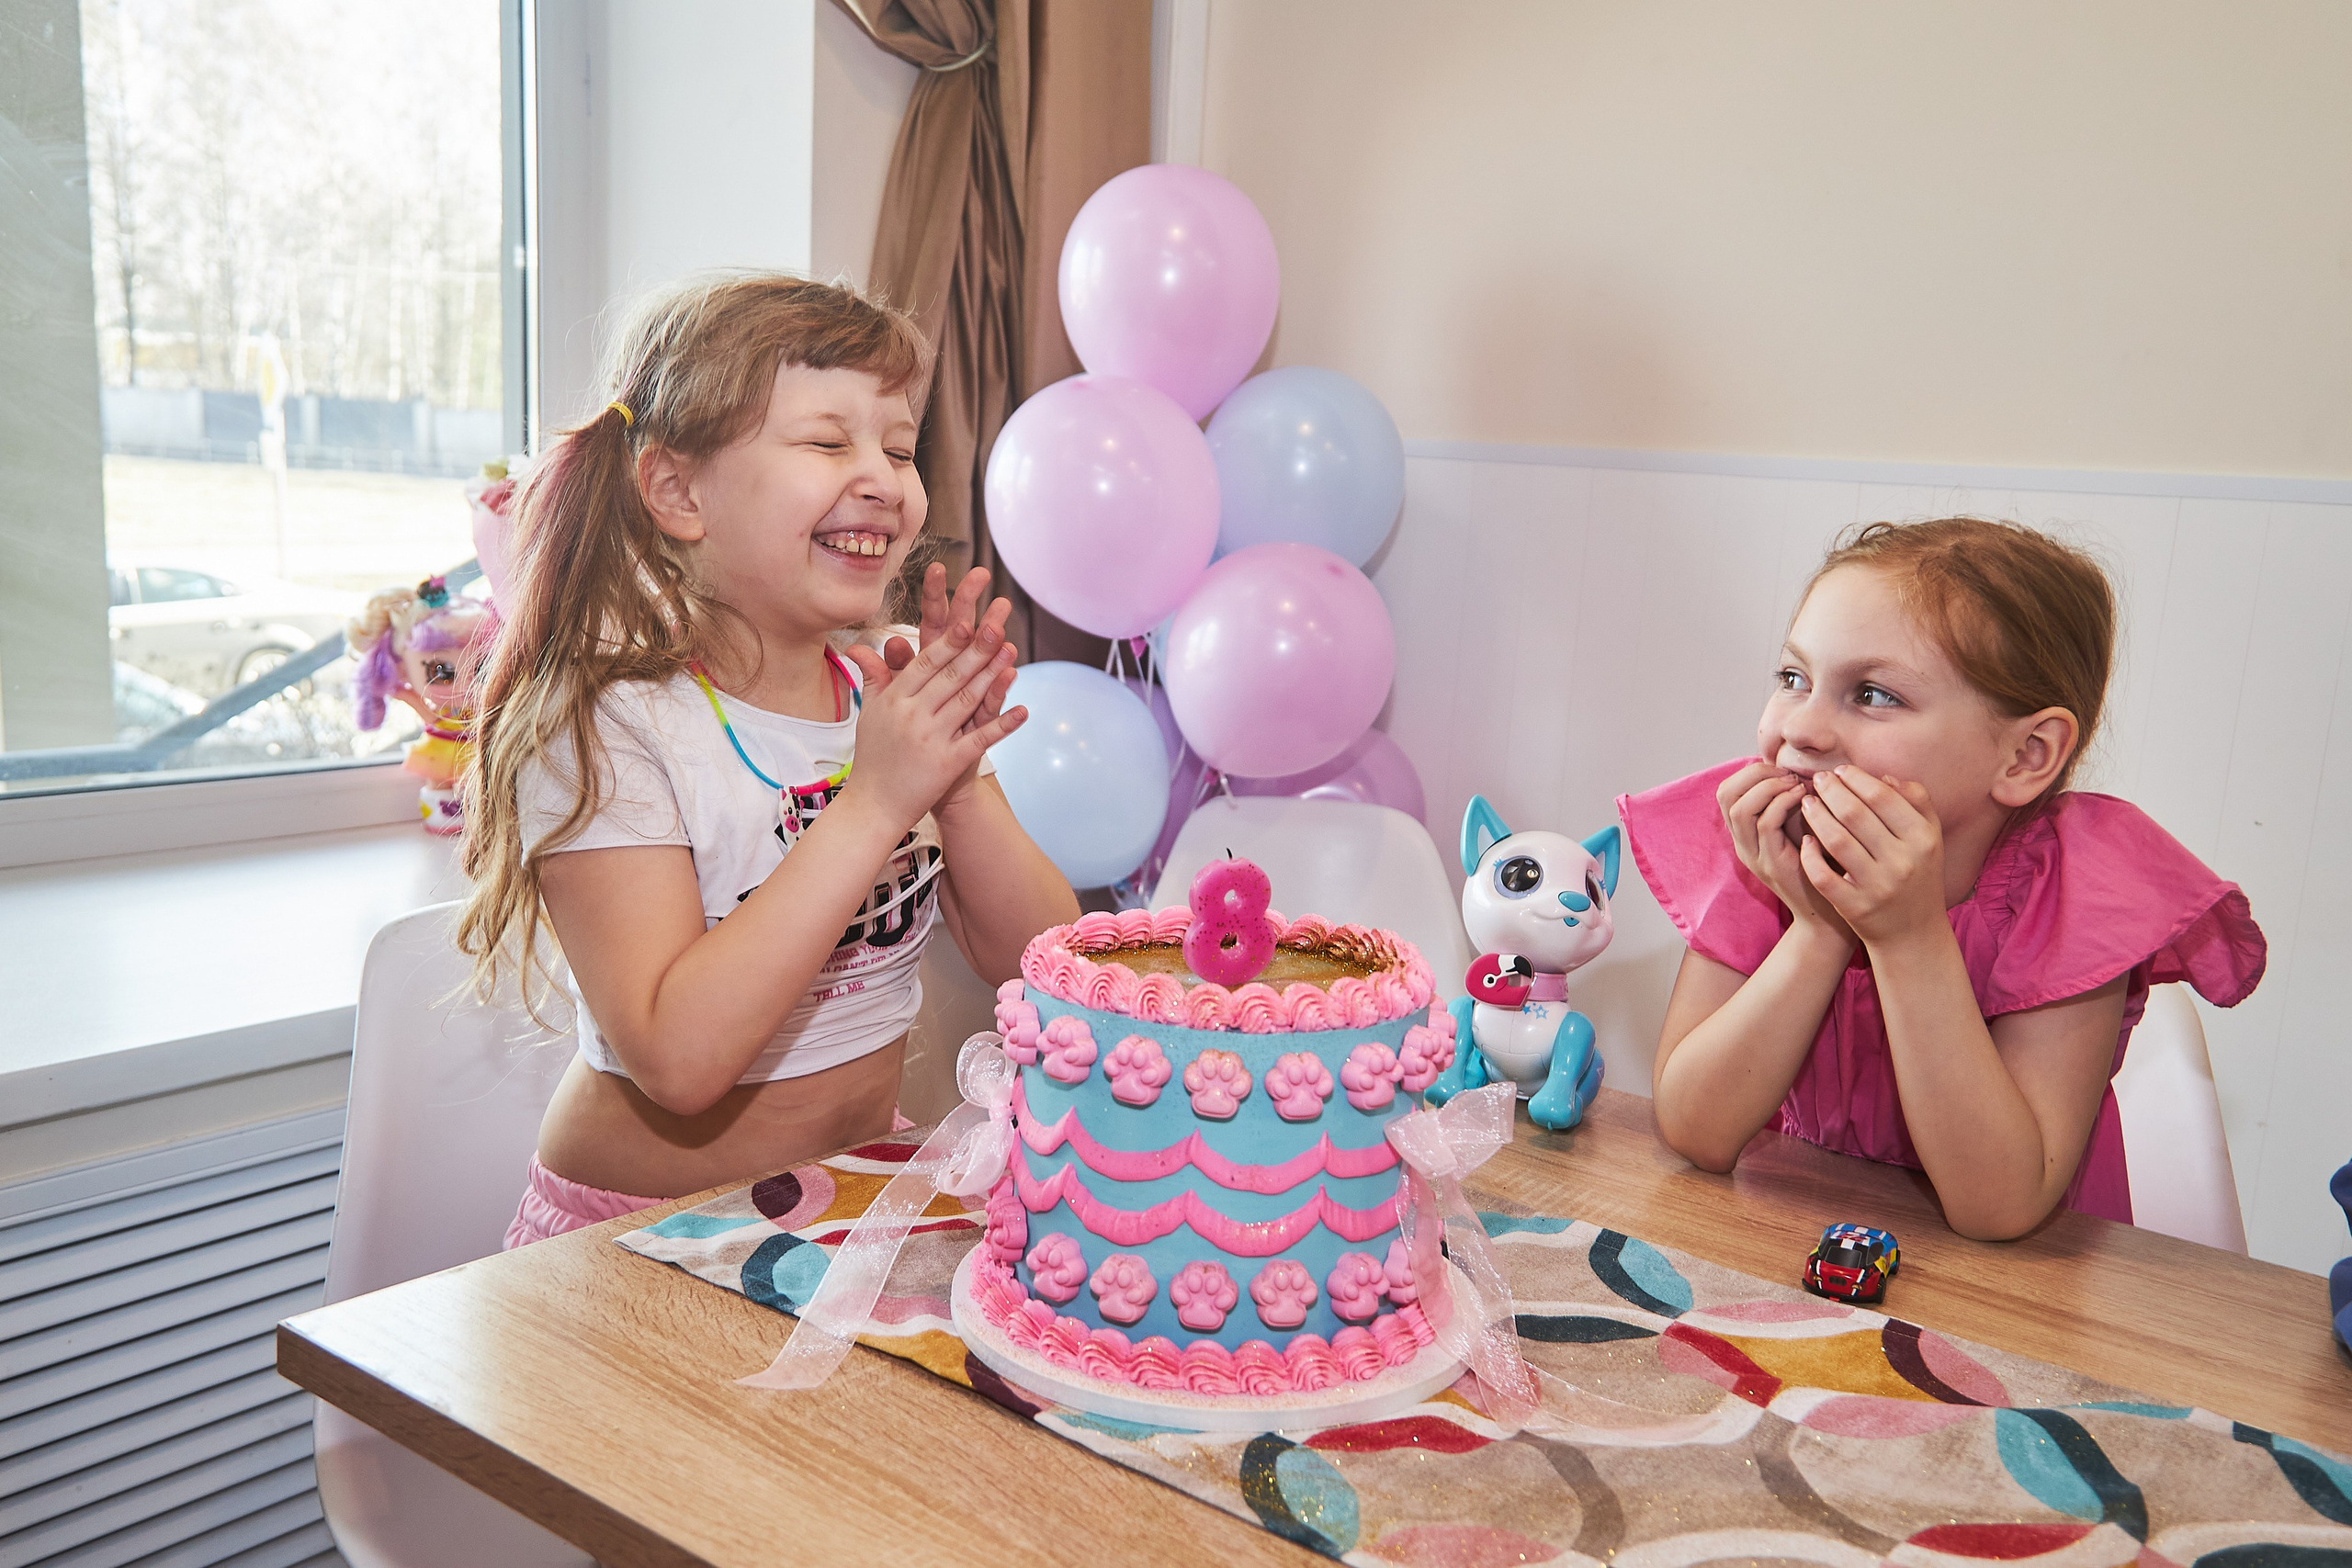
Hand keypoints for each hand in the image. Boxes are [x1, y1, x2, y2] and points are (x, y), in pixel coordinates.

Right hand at [884, 564, 1019, 811]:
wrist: (875, 805)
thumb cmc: (874, 756)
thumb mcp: (870, 713)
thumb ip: (874, 676)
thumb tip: (859, 645)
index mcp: (894, 700)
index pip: (925, 664)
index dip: (948, 642)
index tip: (967, 622)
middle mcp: (912, 716)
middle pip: (950, 677)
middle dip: (976, 649)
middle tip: (997, 626)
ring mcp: (931, 739)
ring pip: (967, 701)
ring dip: (992, 677)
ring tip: (1012, 654)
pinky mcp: (948, 763)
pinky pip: (980, 740)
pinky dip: (1003, 725)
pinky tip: (1023, 711)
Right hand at [1717, 760, 1853, 946]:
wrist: (1829, 912)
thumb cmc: (1823, 866)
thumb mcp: (1801, 828)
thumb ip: (1792, 804)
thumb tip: (1798, 768)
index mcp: (1745, 834)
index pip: (1726, 791)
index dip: (1750, 772)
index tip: (1782, 771)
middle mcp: (1742, 844)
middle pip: (1725, 794)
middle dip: (1756, 774)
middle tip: (1787, 774)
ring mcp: (1753, 855)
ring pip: (1740, 808)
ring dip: (1769, 787)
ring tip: (1795, 785)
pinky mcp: (1771, 863)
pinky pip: (1765, 823)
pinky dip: (1783, 803)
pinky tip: (1804, 799)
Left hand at [1795, 766, 1945, 946]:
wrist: (1914, 933)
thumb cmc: (1918, 875)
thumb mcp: (1929, 839)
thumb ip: (1916, 802)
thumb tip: (1885, 776)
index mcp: (1924, 839)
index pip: (1882, 798)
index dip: (1856, 779)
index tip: (1840, 771)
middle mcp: (1903, 862)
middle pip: (1855, 815)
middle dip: (1831, 792)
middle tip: (1818, 780)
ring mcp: (1878, 886)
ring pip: (1836, 841)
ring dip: (1816, 816)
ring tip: (1807, 803)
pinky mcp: (1855, 907)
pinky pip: (1823, 875)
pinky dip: (1810, 855)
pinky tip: (1806, 840)